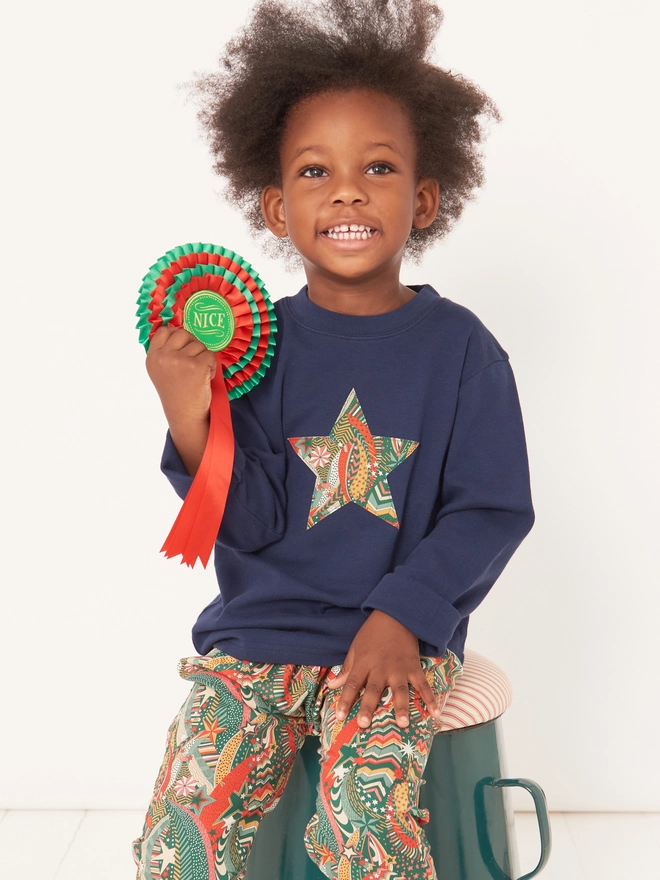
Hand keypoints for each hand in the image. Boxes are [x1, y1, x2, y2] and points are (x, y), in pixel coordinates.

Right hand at [146, 326, 216, 474]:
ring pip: (199, 345)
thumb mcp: (161, 371)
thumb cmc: (177, 395)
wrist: (185, 417)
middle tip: (194, 363)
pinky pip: (210, 355)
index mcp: (152, 358)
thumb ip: (166, 352)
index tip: (183, 348)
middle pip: (183, 334)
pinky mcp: (196, 366)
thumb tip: (182, 332)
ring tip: (198, 374)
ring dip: (203, 358)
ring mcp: (179, 361)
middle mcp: (163, 357)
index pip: (164, 331)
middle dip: (193, 345)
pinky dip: (212, 366)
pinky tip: (205, 378)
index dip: (177, 336)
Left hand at [326, 610, 442, 728]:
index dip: (345, 700)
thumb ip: (347, 669)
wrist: (396, 615)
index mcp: (364, 663)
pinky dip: (430, 698)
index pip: (352, 684)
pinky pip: (423, 685)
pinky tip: (435, 713)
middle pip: (373, 690)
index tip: (339, 716)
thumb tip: (332, 685)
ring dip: (401, 707)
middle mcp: (381, 668)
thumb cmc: (372, 633)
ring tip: (403, 724)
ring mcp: (399, 668)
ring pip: (400, 690)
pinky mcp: (414, 667)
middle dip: (368, 707)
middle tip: (364, 725)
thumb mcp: (356, 648)